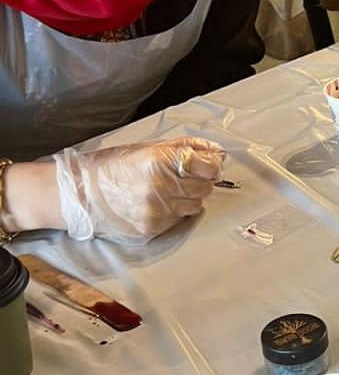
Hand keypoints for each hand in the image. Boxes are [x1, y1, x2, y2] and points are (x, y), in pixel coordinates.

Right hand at [53, 137, 225, 241]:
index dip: (211, 165)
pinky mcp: (153, 227)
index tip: (206, 165)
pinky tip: (156, 203)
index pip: (209, 167)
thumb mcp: (151, 147)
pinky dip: (174, 211)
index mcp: (160, 161)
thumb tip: (219, 152)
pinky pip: (179, 219)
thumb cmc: (116, 165)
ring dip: (187, 198)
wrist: (83, 192)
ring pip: (195, 205)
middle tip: (179, 177)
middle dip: (198, 181)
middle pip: (205, 187)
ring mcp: (157, 210)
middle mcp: (161, 187)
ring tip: (165, 190)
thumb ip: (188, 147)